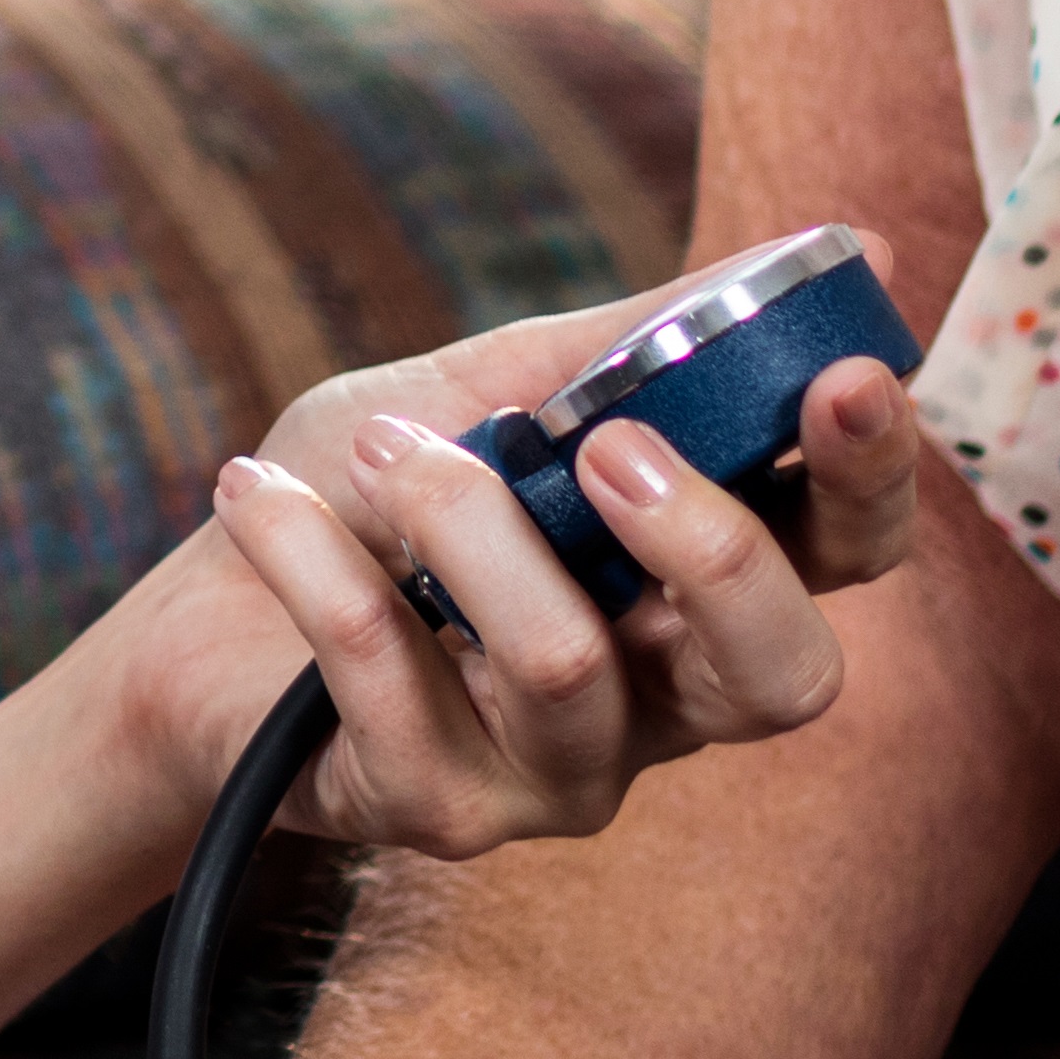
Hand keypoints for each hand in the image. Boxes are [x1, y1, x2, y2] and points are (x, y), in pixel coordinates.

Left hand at [126, 269, 925, 860]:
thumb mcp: (503, 384)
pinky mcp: (436, 809)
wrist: (190, 615)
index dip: (869, 476)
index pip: (842, 558)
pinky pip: (391, 674)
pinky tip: (258, 497)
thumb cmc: (368, 492)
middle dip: (711, 546)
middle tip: (606, 445)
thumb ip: (651, 337)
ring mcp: (558, 773)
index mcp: (698, 586)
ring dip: (460, 517)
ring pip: (567, 662)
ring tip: (377, 445)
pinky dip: (312, 555)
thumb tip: (844, 249)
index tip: (845, 374)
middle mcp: (660, 700)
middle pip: (782, 676)